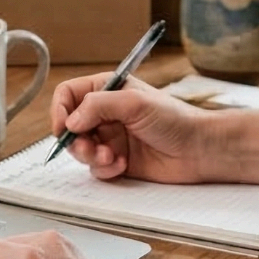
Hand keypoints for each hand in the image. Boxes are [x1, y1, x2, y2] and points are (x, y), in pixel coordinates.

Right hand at [51, 74, 217, 183]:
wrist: (199, 149)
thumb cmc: (175, 118)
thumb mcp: (135, 102)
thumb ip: (98, 106)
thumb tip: (71, 121)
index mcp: (107, 90)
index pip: (68, 95)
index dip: (60, 110)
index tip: (63, 127)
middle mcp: (105, 113)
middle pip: (70, 126)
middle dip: (75, 140)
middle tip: (89, 148)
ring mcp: (110, 138)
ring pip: (80, 149)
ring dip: (90, 156)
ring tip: (109, 157)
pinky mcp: (117, 160)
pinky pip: (96, 168)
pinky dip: (104, 169)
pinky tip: (123, 165)